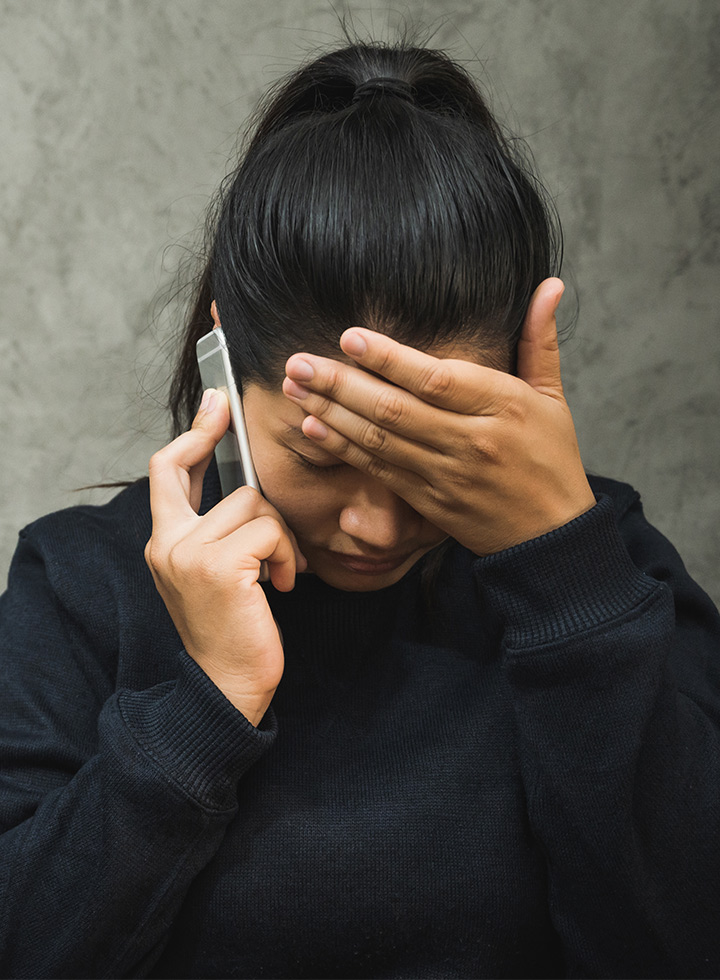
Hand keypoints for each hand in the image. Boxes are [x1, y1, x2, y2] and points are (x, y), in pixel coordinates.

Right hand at [144, 389, 305, 724]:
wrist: (226, 687)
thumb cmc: (230, 631)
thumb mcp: (213, 575)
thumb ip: (216, 531)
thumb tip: (246, 490)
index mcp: (163, 541)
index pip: (167, 470)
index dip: (194, 432)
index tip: (216, 402)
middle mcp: (168, 542)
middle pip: (228, 485)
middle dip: (263, 495)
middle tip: (264, 481)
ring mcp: (189, 553)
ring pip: (257, 506)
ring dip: (281, 539)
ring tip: (280, 574)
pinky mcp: (219, 565)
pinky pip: (270, 530)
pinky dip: (288, 556)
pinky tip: (284, 585)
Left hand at [282, 278, 595, 555]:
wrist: (550, 537)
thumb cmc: (551, 459)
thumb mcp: (553, 397)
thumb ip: (540, 340)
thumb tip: (549, 284)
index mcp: (503, 407)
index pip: (437, 379)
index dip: (389, 359)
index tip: (349, 338)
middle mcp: (471, 441)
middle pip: (396, 410)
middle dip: (340, 384)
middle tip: (298, 362)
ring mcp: (447, 475)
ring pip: (380, 440)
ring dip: (331, 412)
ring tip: (294, 388)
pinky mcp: (428, 502)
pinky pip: (379, 471)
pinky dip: (344, 449)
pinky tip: (314, 427)